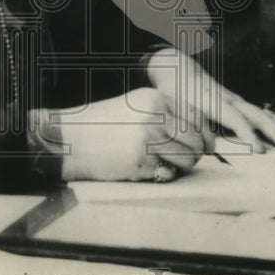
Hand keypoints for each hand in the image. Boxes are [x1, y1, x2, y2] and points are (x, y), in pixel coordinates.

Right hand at [32, 88, 205, 182]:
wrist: (70, 139)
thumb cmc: (103, 125)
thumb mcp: (135, 107)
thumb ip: (166, 114)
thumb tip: (203, 136)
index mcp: (155, 99)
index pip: (197, 117)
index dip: (203, 135)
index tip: (200, 145)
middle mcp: (156, 116)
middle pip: (196, 140)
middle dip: (194, 154)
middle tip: (182, 159)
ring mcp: (149, 139)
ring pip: (188, 159)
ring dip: (182, 167)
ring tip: (164, 164)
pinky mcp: (142, 161)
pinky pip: (168, 173)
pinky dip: (163, 175)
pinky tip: (146, 168)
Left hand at [146, 48, 274, 153]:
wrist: (180, 70)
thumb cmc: (175, 93)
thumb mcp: (174, 109)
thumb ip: (188, 127)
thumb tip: (205, 148)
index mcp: (211, 100)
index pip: (233, 118)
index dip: (247, 134)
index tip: (260, 150)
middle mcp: (228, 99)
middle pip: (256, 116)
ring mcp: (237, 100)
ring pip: (263, 114)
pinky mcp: (241, 103)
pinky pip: (264, 113)